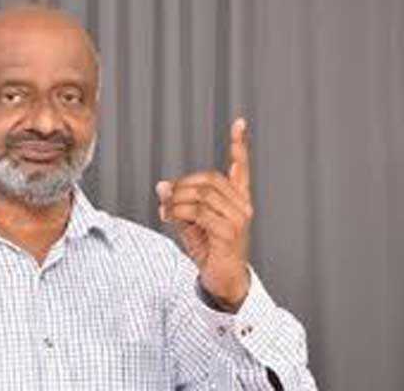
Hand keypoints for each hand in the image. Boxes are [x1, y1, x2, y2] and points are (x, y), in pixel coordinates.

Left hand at [156, 117, 252, 312]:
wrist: (221, 279)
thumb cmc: (209, 249)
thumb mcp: (190, 222)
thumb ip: (178, 203)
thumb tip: (162, 185)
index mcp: (237, 200)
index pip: (241, 168)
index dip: (240, 146)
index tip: (239, 123)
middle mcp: (242, 206)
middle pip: (208, 179)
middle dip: (182, 185)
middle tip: (165, 198)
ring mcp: (238, 219)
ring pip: (201, 195)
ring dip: (176, 201)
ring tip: (165, 211)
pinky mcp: (229, 232)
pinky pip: (199, 212)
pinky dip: (179, 212)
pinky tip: (169, 217)